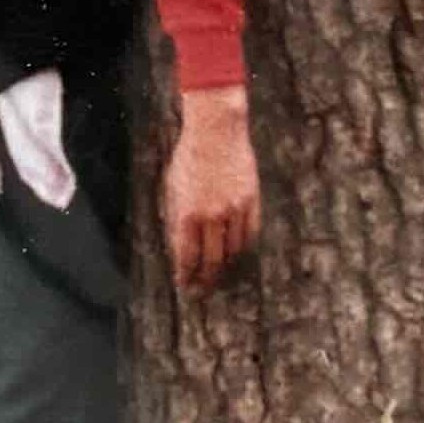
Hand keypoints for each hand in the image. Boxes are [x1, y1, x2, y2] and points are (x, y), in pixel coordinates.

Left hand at [161, 84, 260, 293]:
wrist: (216, 131)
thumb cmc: (188, 157)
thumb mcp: (172, 187)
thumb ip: (176, 217)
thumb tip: (179, 246)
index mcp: (187, 213)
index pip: (187, 256)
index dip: (186, 275)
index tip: (185, 286)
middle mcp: (212, 216)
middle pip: (212, 259)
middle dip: (206, 279)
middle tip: (203, 291)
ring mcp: (234, 210)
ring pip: (233, 250)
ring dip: (226, 266)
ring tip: (220, 276)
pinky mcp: (252, 201)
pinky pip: (250, 234)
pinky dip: (243, 248)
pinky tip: (238, 254)